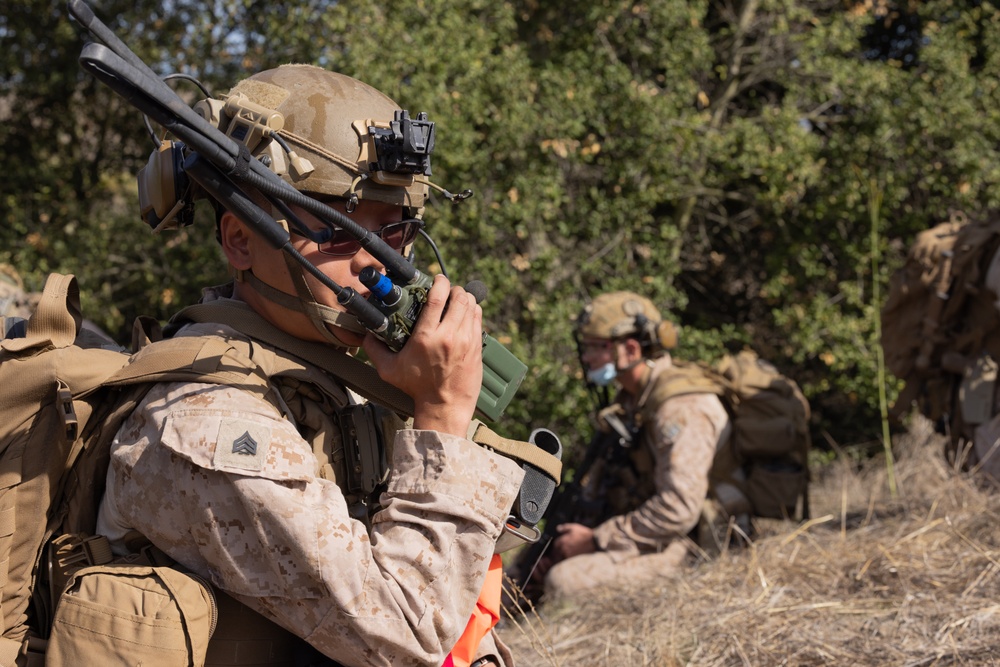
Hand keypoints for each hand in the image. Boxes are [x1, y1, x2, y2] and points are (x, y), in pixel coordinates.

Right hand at [363, 274, 482, 436]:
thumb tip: (366, 334)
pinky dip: (473, 311)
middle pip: (459, 297)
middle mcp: (449, 336)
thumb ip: (375, 350)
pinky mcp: (477, 348)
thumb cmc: (416, 389)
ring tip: (456, 299)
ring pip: (471, 306)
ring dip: (464, 298)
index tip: (437, 279)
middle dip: (453, 289)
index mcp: (427, 337)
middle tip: (447, 290)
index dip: (439, 282)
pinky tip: (465, 313)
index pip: (437, 298)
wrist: (444, 407)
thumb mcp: (389, 371)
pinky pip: (478, 319)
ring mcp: (467, 341)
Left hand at [552, 523, 596, 559]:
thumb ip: (564, 527)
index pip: (555, 544)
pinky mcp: (573, 560)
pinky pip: (567, 561)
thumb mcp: (574, 527)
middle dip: (558, 552)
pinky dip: (567, 560)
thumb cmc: (585, 534)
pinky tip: (571, 559)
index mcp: (563, 541)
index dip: (557, 545)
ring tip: (566, 556)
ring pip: (561, 557)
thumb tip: (558, 528)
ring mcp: (568, 555)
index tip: (559, 546)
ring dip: (562, 557)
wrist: (594, 543)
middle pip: (557, 552)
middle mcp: (564, 548)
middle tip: (562, 552)